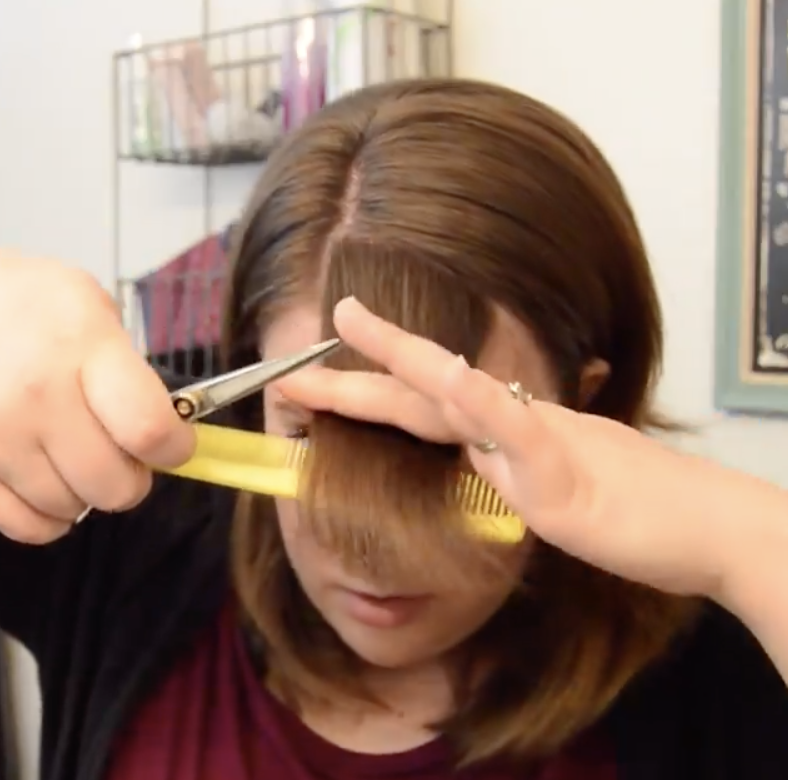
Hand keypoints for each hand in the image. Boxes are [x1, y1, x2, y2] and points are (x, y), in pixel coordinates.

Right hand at [0, 252, 194, 542]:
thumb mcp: (94, 313)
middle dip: (133, 477)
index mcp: (82, 349)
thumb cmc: (36, 309)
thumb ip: (131, 373)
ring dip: (86, 493)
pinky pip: (23, 525)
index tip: (175, 444)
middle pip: (113, 484)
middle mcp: (36, 397)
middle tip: (124, 456)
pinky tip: (49, 486)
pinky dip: (45, 517)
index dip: (175, 448)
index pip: (148, 429)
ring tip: (77, 458)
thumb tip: (166, 432)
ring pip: (69, 508)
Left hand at [276, 297, 745, 600]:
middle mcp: (513, 426)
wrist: (706, 527)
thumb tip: (485, 462)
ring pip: (460, 391)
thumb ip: (513, 475)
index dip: (370, 393)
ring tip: (349, 321)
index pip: (427, 411)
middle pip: (422, 395)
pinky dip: (480, 402)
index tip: (317, 383)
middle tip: (292, 360)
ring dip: (400, 357)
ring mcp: (537, 443)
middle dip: (354, 374)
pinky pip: (518, 430)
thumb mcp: (555, 495)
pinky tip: (445, 375)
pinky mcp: (565, 472)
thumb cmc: (637, 513)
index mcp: (504, 438)